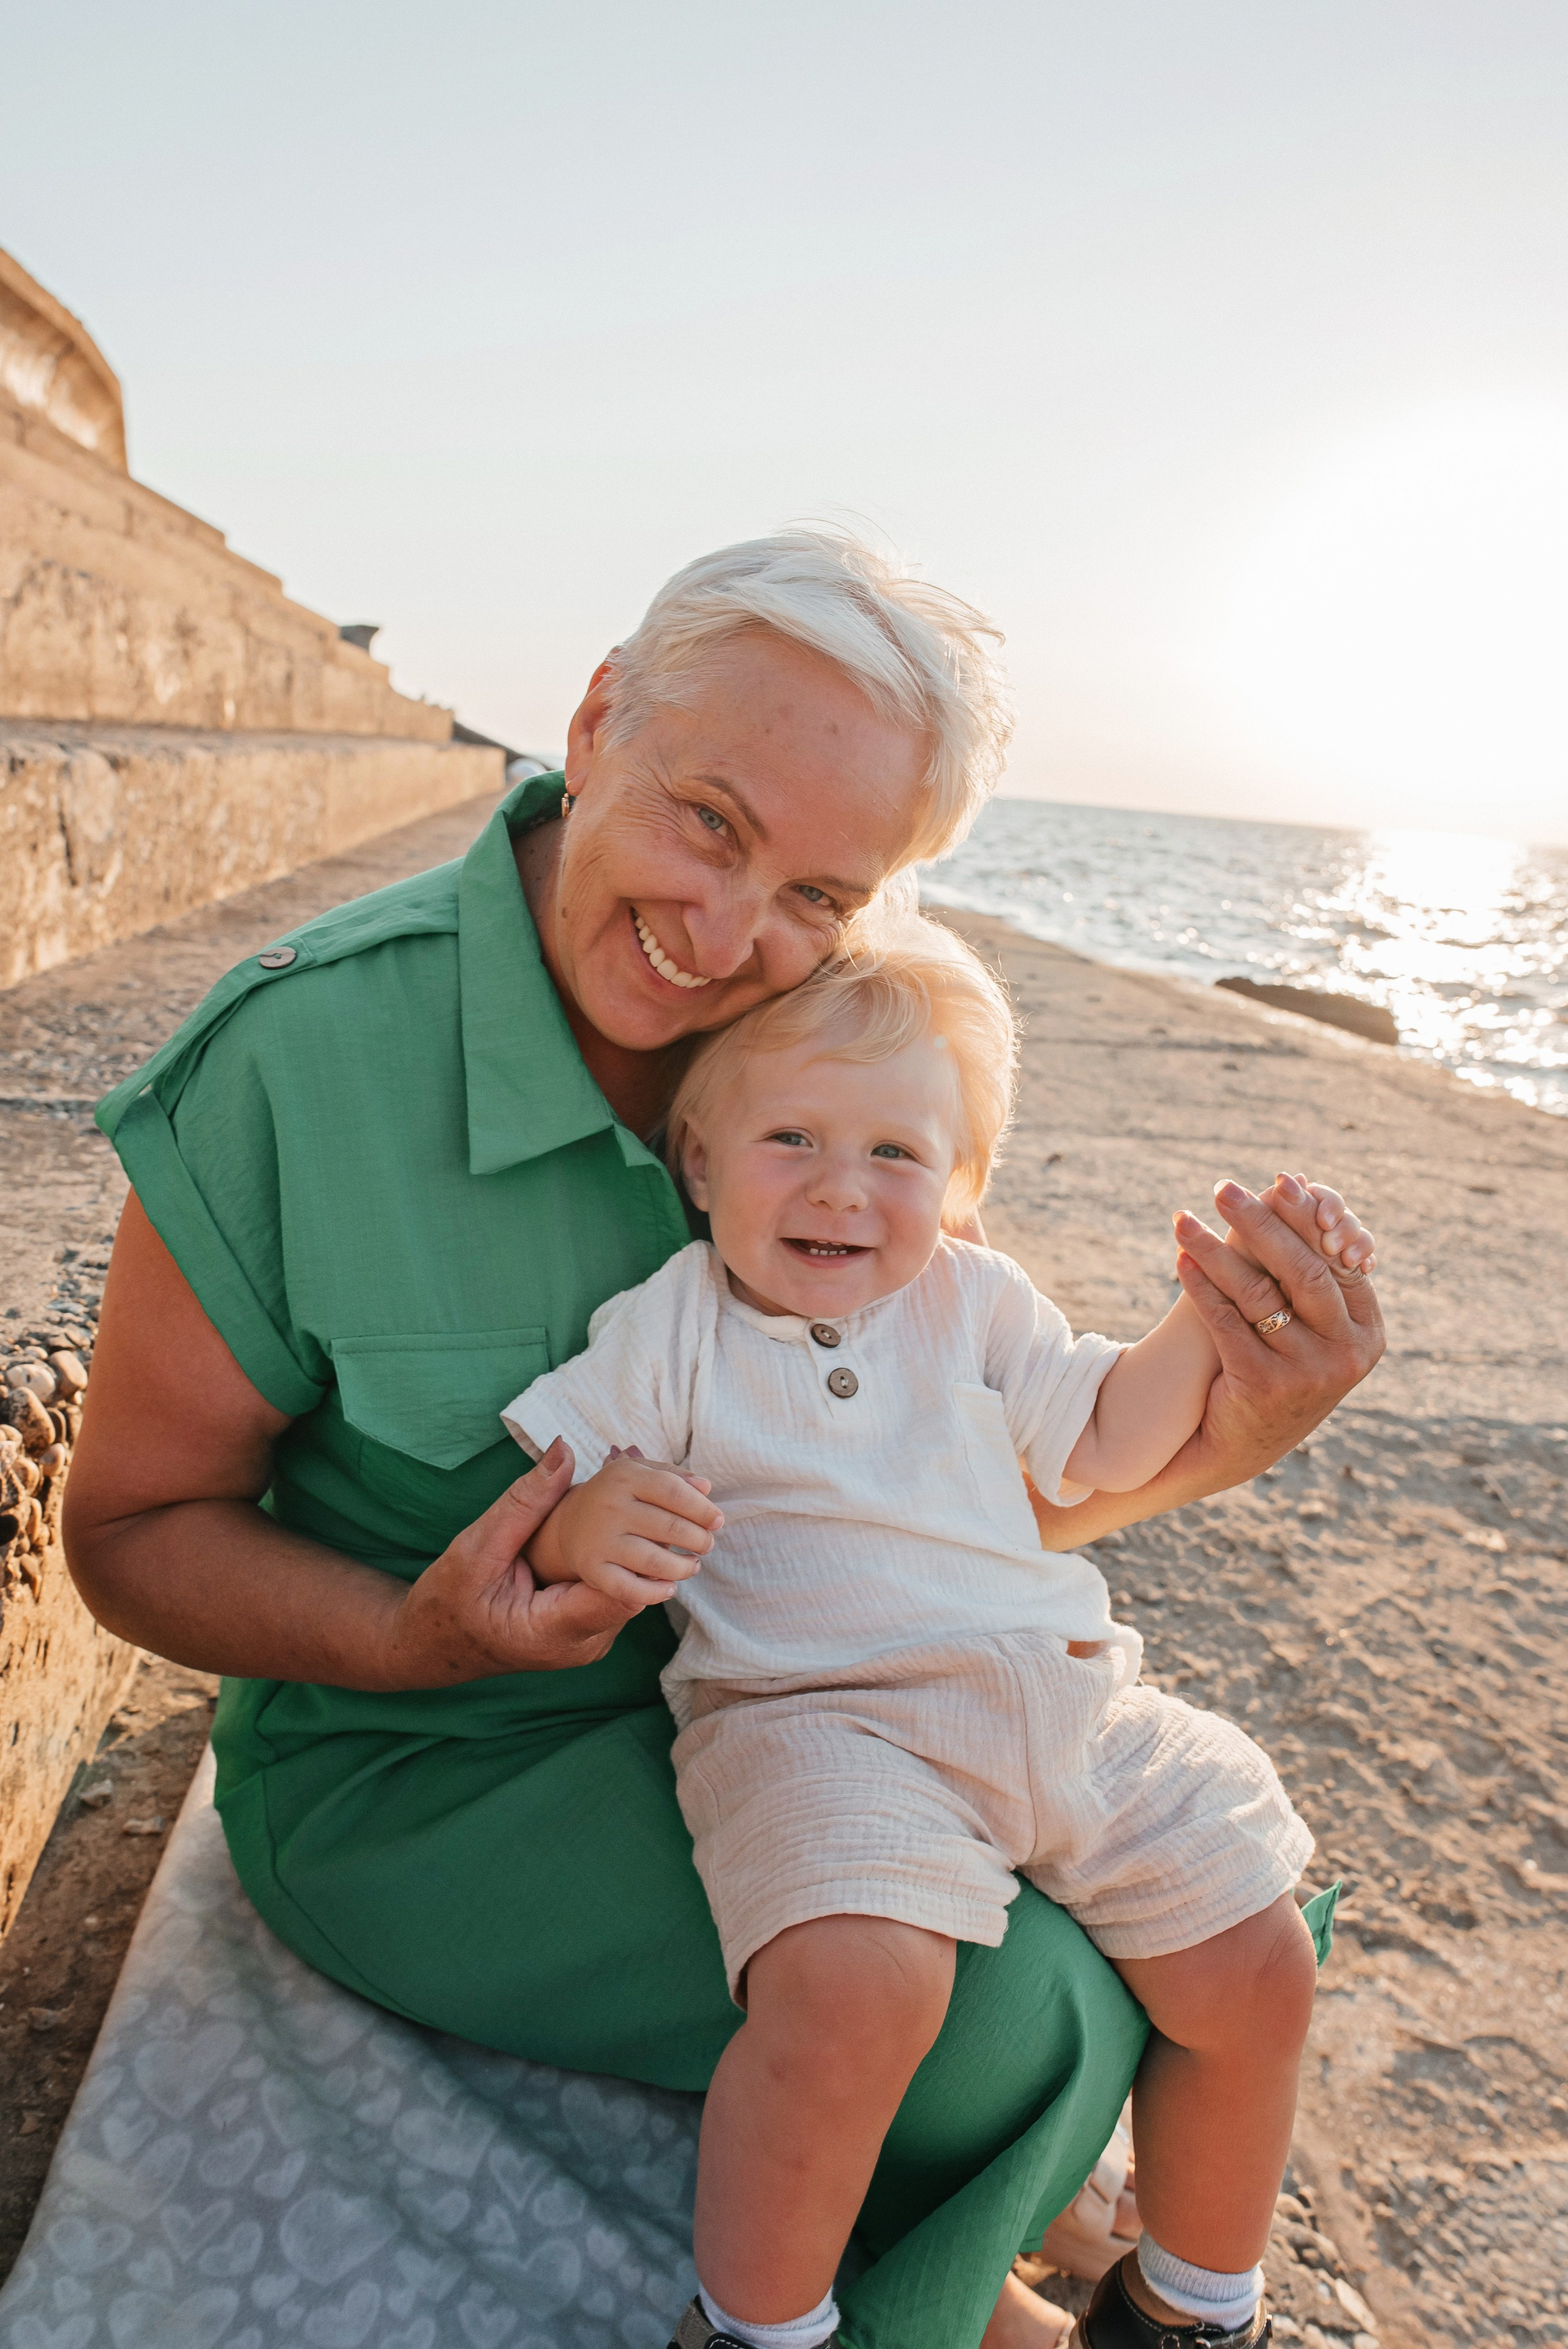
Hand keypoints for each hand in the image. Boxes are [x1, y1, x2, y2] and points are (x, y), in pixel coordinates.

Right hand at [380, 1440, 655, 1684]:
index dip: (641, 1543)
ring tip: (619, 1489)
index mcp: (556, 1631)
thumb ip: (524, 1503)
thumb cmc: (447, 1602)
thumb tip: (563, 1451)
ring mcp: (589, 1640)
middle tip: (627, 1476)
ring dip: (627, 1540)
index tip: (640, 1495)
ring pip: (630, 1584)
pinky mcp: (589, 1628)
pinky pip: (614, 1587)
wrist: (433, 1646)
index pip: (624, 1590)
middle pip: (635, 1584)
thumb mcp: (477, 1549)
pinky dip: (613, 1553)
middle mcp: (584, 1643)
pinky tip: (603, 1518)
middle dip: (637, 1531)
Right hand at [530, 1448, 722, 1609]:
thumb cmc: (619, 1495)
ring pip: (655, 1562)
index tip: (717, 1521)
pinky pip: (630, 1590)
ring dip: (684, 1568)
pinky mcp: (593, 1570)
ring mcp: (600, 1540)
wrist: (570, 1522)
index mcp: (624, 1476)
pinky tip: (670, 1588)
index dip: (702, 1508)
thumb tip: (706, 1488)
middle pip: (669, 1528)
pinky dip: (655, 1593)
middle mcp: (610, 1507)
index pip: (673, 1491)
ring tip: (692, 1565)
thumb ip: (674, 1475)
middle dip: (699, 1540)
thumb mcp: (640, 1473)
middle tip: (707, 1544)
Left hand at [1172, 1170, 1384, 1472]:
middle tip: (1223, 1188)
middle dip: (1260, 1222)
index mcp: (1366, 1331)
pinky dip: (1200, 1286)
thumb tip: (1296, 1181)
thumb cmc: (1278, 1366)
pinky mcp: (1263, 1386)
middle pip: (1302, 1269)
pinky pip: (1226, 1321)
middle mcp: (1345, 1353)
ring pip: (1257, 1293)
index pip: (1337, 1260)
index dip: (1308, 1218)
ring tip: (1183, 1220)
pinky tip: (1180, 1261)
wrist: (1241, 1444)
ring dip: (1215, 1250)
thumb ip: (1310, 1267)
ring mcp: (1308, 1373)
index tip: (1279, 1180)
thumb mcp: (1308, 1324)